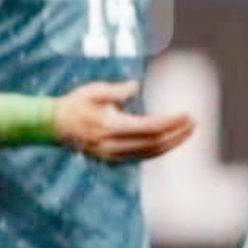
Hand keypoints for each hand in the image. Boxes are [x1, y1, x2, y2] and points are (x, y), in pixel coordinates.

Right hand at [55, 81, 195, 162]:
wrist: (55, 126)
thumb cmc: (75, 104)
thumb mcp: (94, 91)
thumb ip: (116, 90)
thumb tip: (136, 86)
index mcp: (110, 126)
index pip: (150, 127)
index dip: (171, 123)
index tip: (186, 115)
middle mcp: (114, 145)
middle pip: (154, 143)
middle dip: (177, 134)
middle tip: (193, 123)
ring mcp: (113, 156)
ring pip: (150, 154)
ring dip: (171, 144)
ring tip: (187, 132)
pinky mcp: (113, 161)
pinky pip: (142, 157)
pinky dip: (159, 150)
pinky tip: (170, 141)